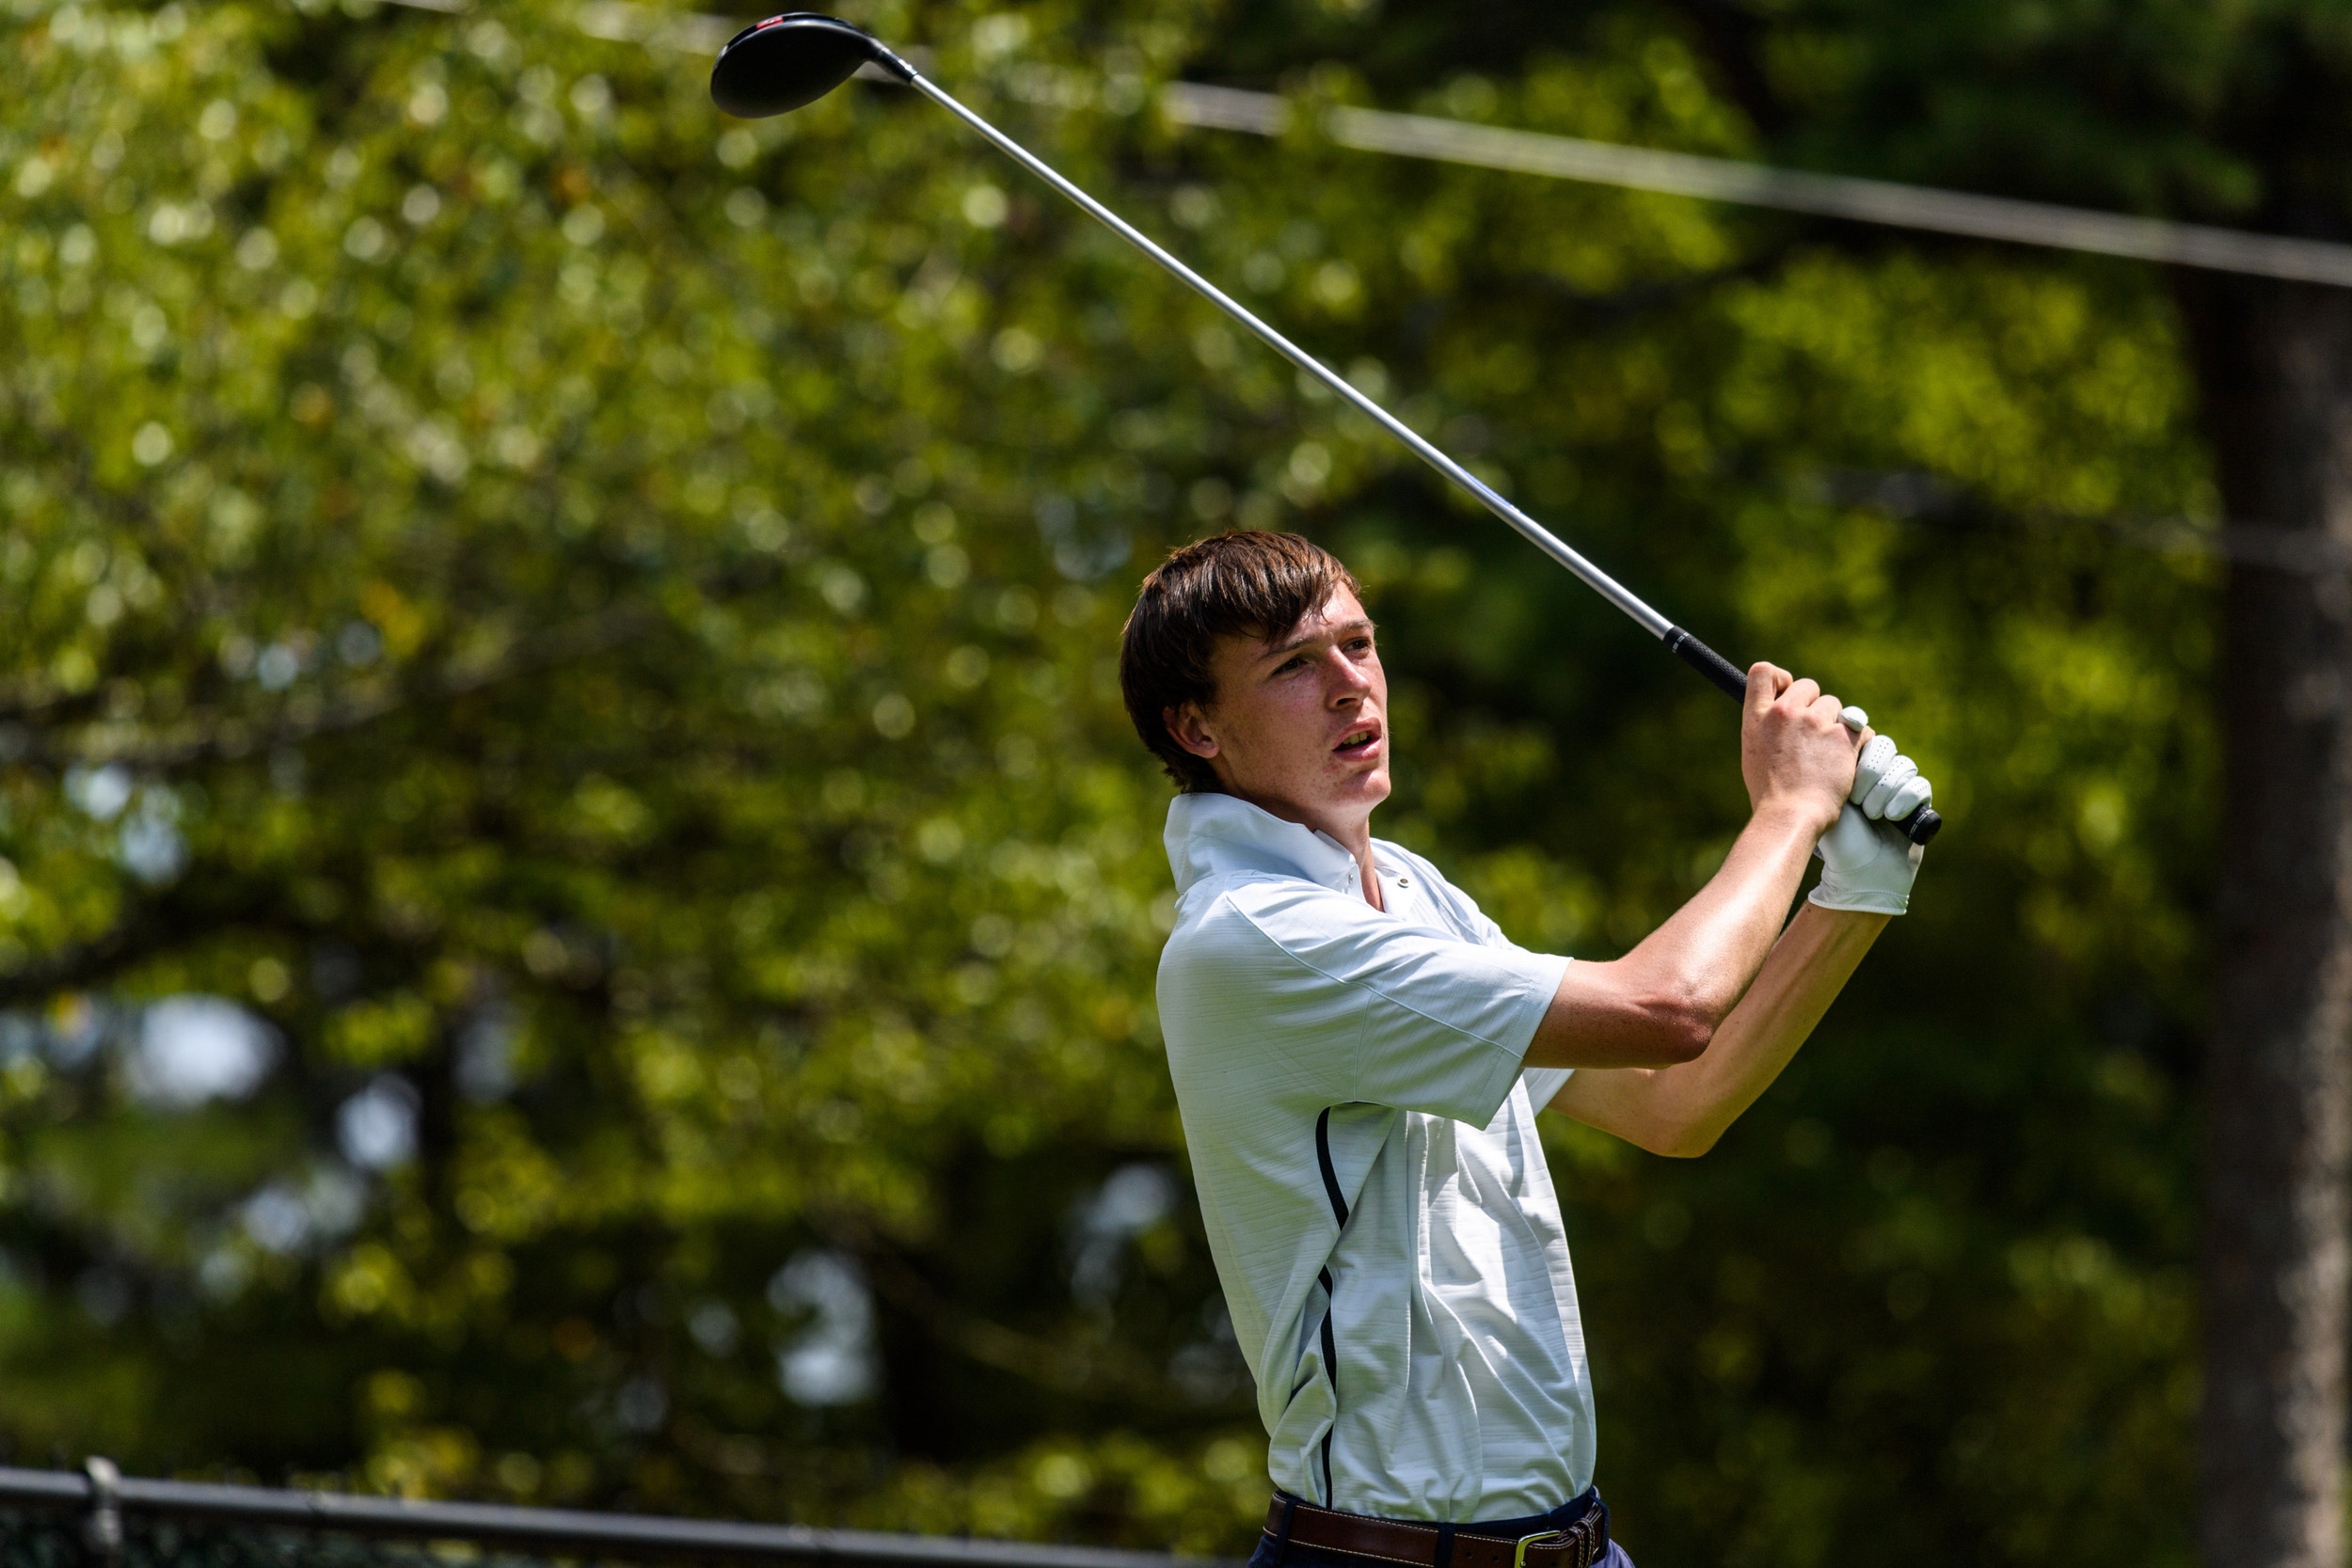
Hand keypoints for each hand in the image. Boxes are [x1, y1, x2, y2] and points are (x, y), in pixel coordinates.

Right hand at [1740, 664, 1858, 835]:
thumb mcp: (1754, 754)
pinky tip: (1849, 760)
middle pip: (1808, 686)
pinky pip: (1860, 728)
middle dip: (1815, 706)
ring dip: (1836, 725)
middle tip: (1815, 733)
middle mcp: (1784, 712)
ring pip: (1836, 706)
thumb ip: (1767, 729)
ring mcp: (1813, 722)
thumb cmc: (1770, 794)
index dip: (1780, 678)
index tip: (1787, 692)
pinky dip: (1858, 742)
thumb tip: (1783, 720)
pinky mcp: (1841, 736)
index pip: (1762, 671)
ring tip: (1829, 755)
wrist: (1790, 815)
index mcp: (1757, 718)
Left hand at [1809, 733, 1932, 914]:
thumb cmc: (1836, 838)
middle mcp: (1875, 772)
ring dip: (1885, 790)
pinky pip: (1920, 784)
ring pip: (1903, 765)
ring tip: (1871, 815)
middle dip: (1870, 772)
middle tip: (1855, 800)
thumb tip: (1833, 727)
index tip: (1846, 760)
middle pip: (1884, 746)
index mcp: (1850, 765)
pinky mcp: (1918, 802)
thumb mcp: (1825, 797)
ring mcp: (1898, 786)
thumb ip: (1827, 764)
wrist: (1858, 873)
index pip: (1862, 736)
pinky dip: (1905, 799)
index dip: (1857, 746)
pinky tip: (1891, 816)